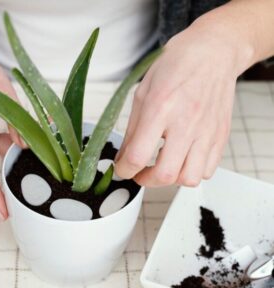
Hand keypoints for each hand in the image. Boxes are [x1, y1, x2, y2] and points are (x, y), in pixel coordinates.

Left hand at [115, 19, 251, 186]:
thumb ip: (132, 128)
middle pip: (165, 174)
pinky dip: (192, 171)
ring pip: (190, 178)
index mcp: (161, 109)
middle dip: (146, 180)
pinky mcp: (221, 136)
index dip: (124, 169)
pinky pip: (208, 170)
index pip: (138, 155)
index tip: (121, 169)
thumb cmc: (177, 65)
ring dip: (171, 179)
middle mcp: (186, 123)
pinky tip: (183, 158)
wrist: (213, 52)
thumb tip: (124, 156)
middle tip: (139, 173)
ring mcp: (207, 131)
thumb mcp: (143, 92)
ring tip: (163, 166)